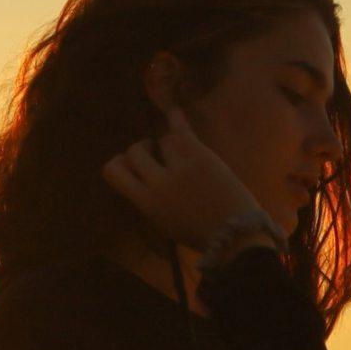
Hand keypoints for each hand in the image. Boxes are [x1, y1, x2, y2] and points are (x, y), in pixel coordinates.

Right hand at [100, 105, 274, 251]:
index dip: (120, 163)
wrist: (237, 238)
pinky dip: (176, 119)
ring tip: (182, 151)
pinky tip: (174, 112)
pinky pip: (181, 131)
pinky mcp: (200, 158)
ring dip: (171, 144)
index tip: (129, 163)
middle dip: (143, 149)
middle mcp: (158, 184)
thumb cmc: (203, 234)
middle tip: (155, 150)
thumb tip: (142, 176)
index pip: (113, 171)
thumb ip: (151, 199)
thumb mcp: (165, 224)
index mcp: (146, 203)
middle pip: (135, 151)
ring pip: (163, 141)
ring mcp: (179, 169)